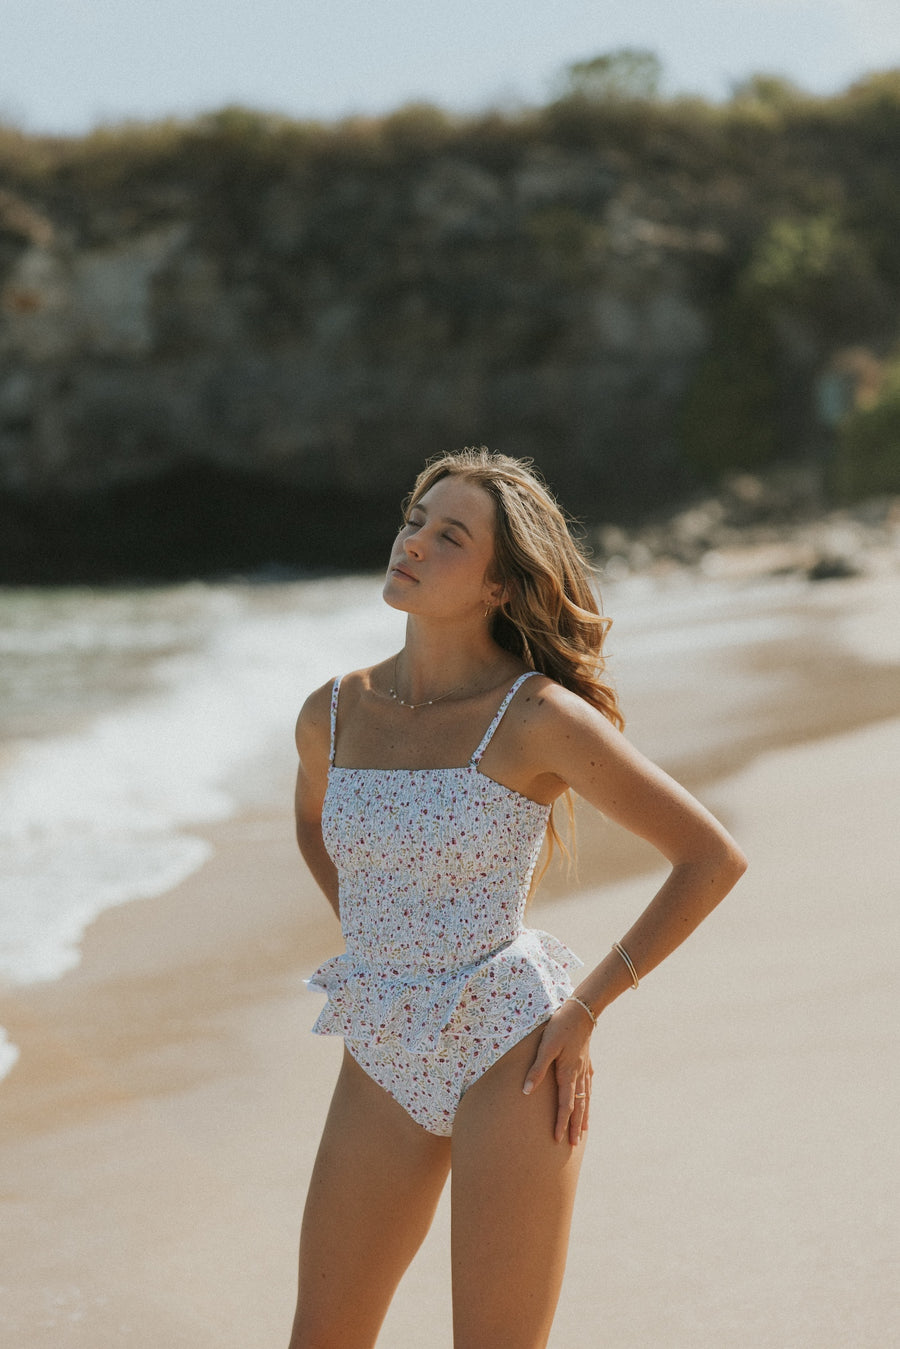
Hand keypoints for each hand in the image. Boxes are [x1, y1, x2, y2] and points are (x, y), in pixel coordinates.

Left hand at [522, 1001, 594, 1144]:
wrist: (581, 1011)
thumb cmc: (560, 1027)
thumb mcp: (545, 1046)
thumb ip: (537, 1069)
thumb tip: (526, 1091)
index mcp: (567, 1073)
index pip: (565, 1105)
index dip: (561, 1123)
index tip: (558, 1139)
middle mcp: (578, 1074)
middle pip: (578, 1106)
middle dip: (575, 1126)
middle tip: (574, 1144)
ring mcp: (584, 1068)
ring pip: (585, 1097)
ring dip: (584, 1115)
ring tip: (584, 1130)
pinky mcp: (586, 1060)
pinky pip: (588, 1084)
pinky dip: (588, 1096)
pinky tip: (588, 1098)